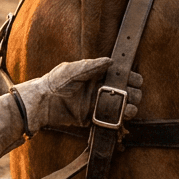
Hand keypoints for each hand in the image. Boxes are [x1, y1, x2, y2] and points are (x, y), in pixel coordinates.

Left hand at [16, 57, 143, 131]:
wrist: (43, 103)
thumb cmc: (55, 82)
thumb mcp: (73, 70)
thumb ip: (92, 66)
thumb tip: (111, 61)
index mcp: (96, 74)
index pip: (119, 74)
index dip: (130, 76)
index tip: (135, 80)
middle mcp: (99, 88)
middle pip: (124, 90)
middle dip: (133, 92)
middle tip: (133, 94)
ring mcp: (97, 103)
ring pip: (121, 104)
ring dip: (130, 105)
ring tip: (131, 107)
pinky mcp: (93, 117)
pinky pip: (111, 118)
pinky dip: (120, 117)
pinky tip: (125, 114)